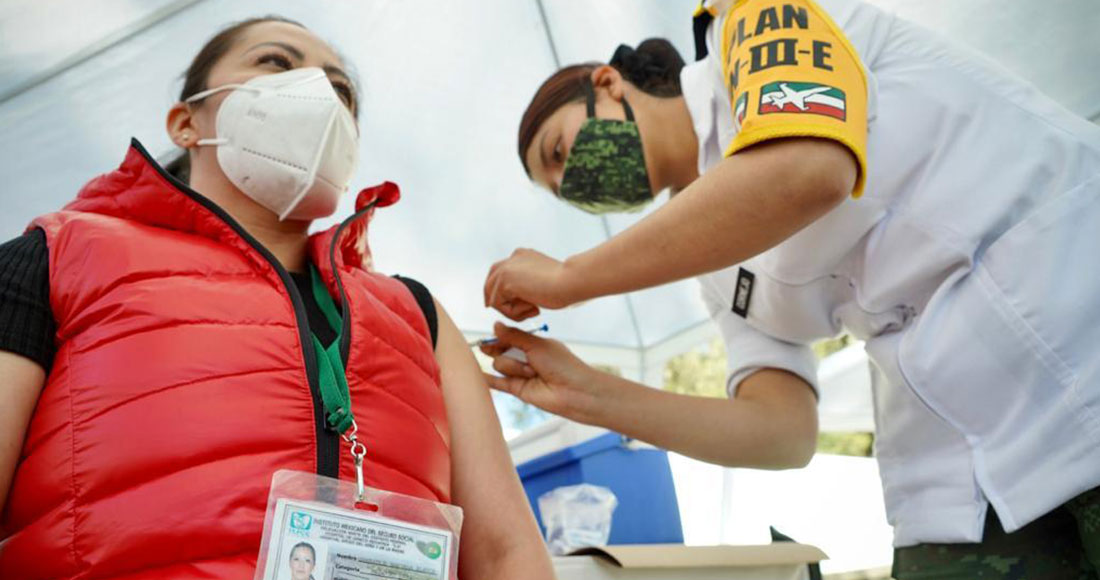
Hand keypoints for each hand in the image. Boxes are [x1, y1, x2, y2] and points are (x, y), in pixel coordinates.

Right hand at [480, 323, 602, 421]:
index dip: (498, 337)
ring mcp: (520, 374)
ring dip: (514, 366)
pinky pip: (497, 383)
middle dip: (500, 349)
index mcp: (533, 344)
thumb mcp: (537, 345)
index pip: (508, 337)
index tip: (489, 336)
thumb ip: (514, 336)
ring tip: (532, 372)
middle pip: (500, 350)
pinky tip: (476, 374)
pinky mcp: (517, 389)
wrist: (573, 391)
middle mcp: (525, 358)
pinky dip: (487, 379)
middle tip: (491, 348)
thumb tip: (495, 325)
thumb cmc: (562, 365)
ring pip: (500, 365)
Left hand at [484, 249, 581, 320]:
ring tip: (534, 310)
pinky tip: (534, 308)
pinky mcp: (505, 281)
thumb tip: (516, 296)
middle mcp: (511, 258)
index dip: (501, 292)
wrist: (572, 281)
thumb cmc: (566, 284)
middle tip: (510, 314)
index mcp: (521, 255)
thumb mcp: (543, 280)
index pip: (501, 273)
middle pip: (490, 282)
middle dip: (497, 301)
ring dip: (512, 310)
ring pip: (494, 297)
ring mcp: (506, 269)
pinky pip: (497, 304)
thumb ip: (528, 283)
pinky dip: (513, 313)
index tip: (508, 305)